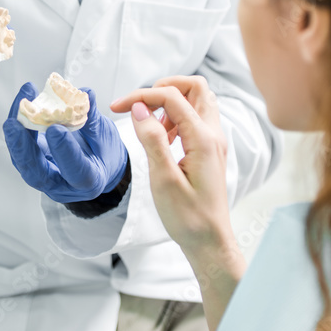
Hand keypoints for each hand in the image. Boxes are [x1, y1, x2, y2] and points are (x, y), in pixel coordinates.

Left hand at [2, 84, 127, 202]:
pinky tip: (21, 107)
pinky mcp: (34, 165)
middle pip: (36, 172)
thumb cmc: (105, 154)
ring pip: (23, 160)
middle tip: (14, 122)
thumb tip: (85, 94)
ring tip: (21, 104)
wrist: (99, 166)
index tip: (55, 129)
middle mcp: (62, 185)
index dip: (63, 151)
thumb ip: (93, 118)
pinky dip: (19, 129)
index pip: (74, 171)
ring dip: (16, 133)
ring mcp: (45, 177)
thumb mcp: (106, 137)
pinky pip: (22, 150)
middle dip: (22, 146)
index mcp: (88, 181)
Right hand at [111, 75, 244, 330]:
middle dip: (164, 88)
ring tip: (151, 126)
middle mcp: (213, 134)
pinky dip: (176, 117)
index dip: (141, 96)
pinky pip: (195, 118)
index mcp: (203, 139)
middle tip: (141, 105)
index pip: (172, 97)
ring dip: (171, 103)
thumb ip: (152, 140)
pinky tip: (162, 138)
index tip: (116, 108)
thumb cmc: (188, 218)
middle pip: (195, 87)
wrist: (210, 242)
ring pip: (197, 101)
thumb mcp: (163, 180)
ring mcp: (213, 141)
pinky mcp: (209, 150)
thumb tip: (140, 109)